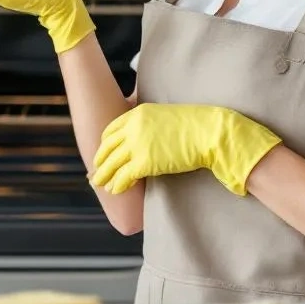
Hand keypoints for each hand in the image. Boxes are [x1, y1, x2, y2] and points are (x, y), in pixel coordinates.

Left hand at [90, 103, 281, 196]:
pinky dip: (117, 184)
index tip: (102, 152)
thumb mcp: (166, 115)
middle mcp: (133, 127)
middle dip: (100, 160)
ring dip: (104, 175)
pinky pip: (124, 175)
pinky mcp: (144, 162)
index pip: (111, 130)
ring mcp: (137, 144)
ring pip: (112, 163)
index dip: (105, 144)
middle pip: (108, 146)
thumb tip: (147, 133)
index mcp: (137, 114)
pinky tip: (115, 189)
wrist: (209, 132)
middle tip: (95, 171)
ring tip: (100, 183)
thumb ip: (151, 123)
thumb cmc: (195, 125)